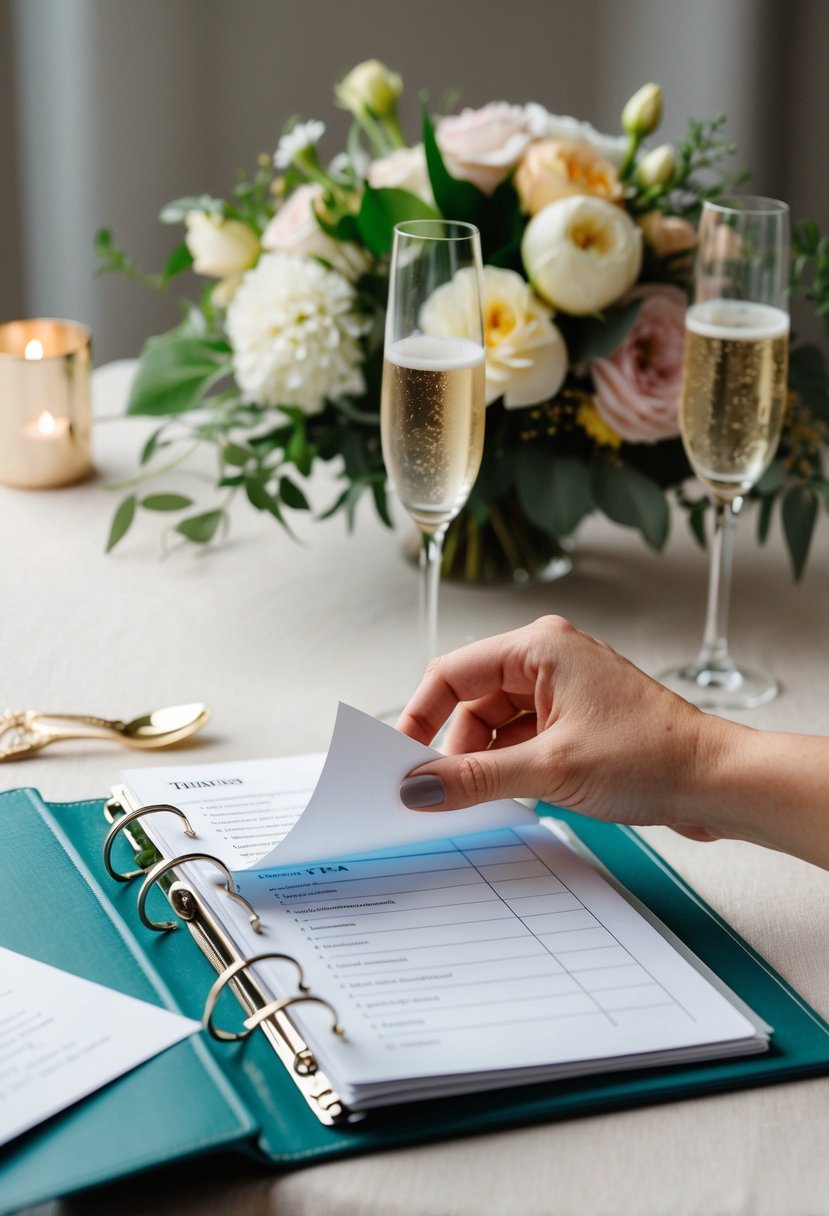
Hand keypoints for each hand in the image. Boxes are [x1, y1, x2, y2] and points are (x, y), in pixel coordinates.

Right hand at [396, 615, 720, 839]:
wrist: (717, 782)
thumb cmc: (652, 757)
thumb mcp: (549, 770)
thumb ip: (474, 777)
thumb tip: (418, 787)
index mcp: (540, 648)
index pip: (452, 674)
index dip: (420, 717)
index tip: (400, 758)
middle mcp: (550, 660)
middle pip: (471, 700)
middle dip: (452, 747)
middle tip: (433, 791)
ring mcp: (565, 690)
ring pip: (496, 723)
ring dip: (482, 760)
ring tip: (475, 798)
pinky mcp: (578, 720)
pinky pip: (522, 737)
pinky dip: (507, 765)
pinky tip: (504, 795)